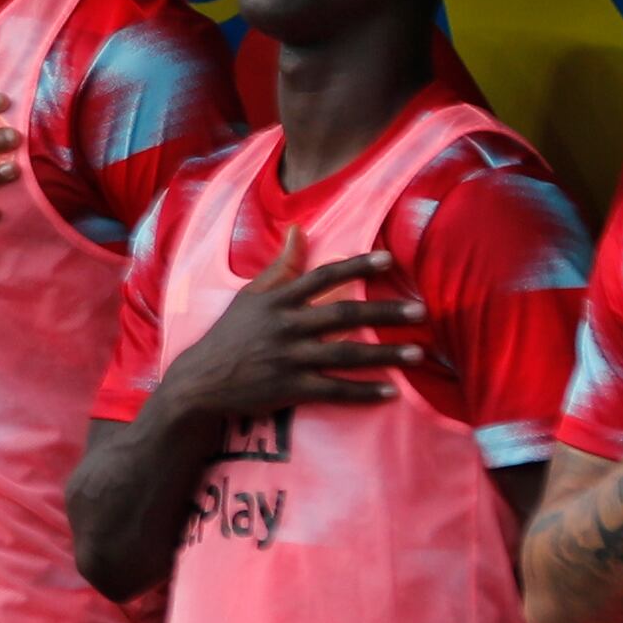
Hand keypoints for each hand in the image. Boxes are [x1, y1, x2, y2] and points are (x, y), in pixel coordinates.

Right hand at [153, 229, 430, 421]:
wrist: (200, 381)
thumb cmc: (230, 335)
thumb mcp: (250, 296)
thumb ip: (281, 265)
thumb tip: (299, 229)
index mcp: (277, 300)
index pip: (322, 276)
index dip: (356, 266)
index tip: (389, 259)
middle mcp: (285, 326)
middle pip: (343, 315)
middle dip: (385, 312)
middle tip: (421, 311)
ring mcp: (288, 359)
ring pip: (346, 355)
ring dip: (386, 355)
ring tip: (419, 354)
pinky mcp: (290, 389)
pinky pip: (334, 391)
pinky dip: (363, 393)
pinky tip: (392, 393)